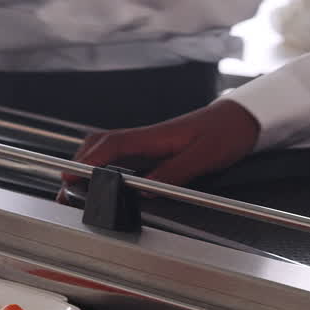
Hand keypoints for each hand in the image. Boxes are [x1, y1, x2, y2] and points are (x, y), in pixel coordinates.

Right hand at [69, 100, 261, 185]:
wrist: (244, 119)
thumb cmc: (227, 132)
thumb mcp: (205, 156)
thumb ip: (174, 173)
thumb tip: (144, 190)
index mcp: (154, 136)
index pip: (110, 145)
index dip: (88, 161)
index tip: (71, 175)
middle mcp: (146, 137)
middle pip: (99, 145)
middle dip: (78, 163)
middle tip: (65, 187)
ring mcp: (149, 143)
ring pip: (107, 149)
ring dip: (89, 164)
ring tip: (77, 186)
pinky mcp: (155, 150)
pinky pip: (121, 155)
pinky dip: (105, 166)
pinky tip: (105, 180)